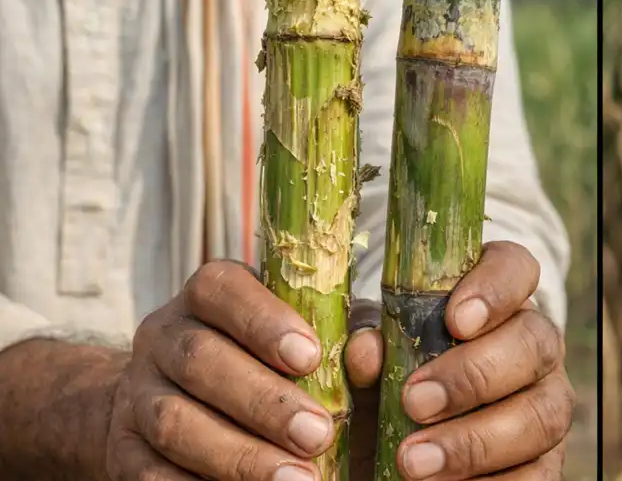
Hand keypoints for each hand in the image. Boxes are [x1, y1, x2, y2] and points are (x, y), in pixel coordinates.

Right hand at [105, 260, 361, 479]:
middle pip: (200, 360)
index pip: (221, 290)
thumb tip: (368, 353)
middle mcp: (163, 336)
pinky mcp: (123, 451)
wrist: (181, 404)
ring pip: (174, 422)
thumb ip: (343, 338)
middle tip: (318, 435)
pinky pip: (149, 475)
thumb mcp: (308, 340)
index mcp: (208, 296)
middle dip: (263, 402)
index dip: (263, 321)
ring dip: (239, 456)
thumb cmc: (272, 363)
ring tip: (297, 480)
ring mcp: (137, 394)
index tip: (310, 356)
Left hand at [350, 241, 574, 479]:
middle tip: (414, 402)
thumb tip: (367, 350)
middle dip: (475, 375)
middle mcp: (534, 345)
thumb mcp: (377, 357)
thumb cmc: (394, 377)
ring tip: (414, 463)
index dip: (496, 289)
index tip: (455, 320)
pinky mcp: (547, 461)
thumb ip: (372, 348)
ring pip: (544, 414)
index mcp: (496, 300)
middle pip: (535, 343)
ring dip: (477, 441)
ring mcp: (547, 403)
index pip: (516, 268)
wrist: (405, 440)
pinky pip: (539, 475)